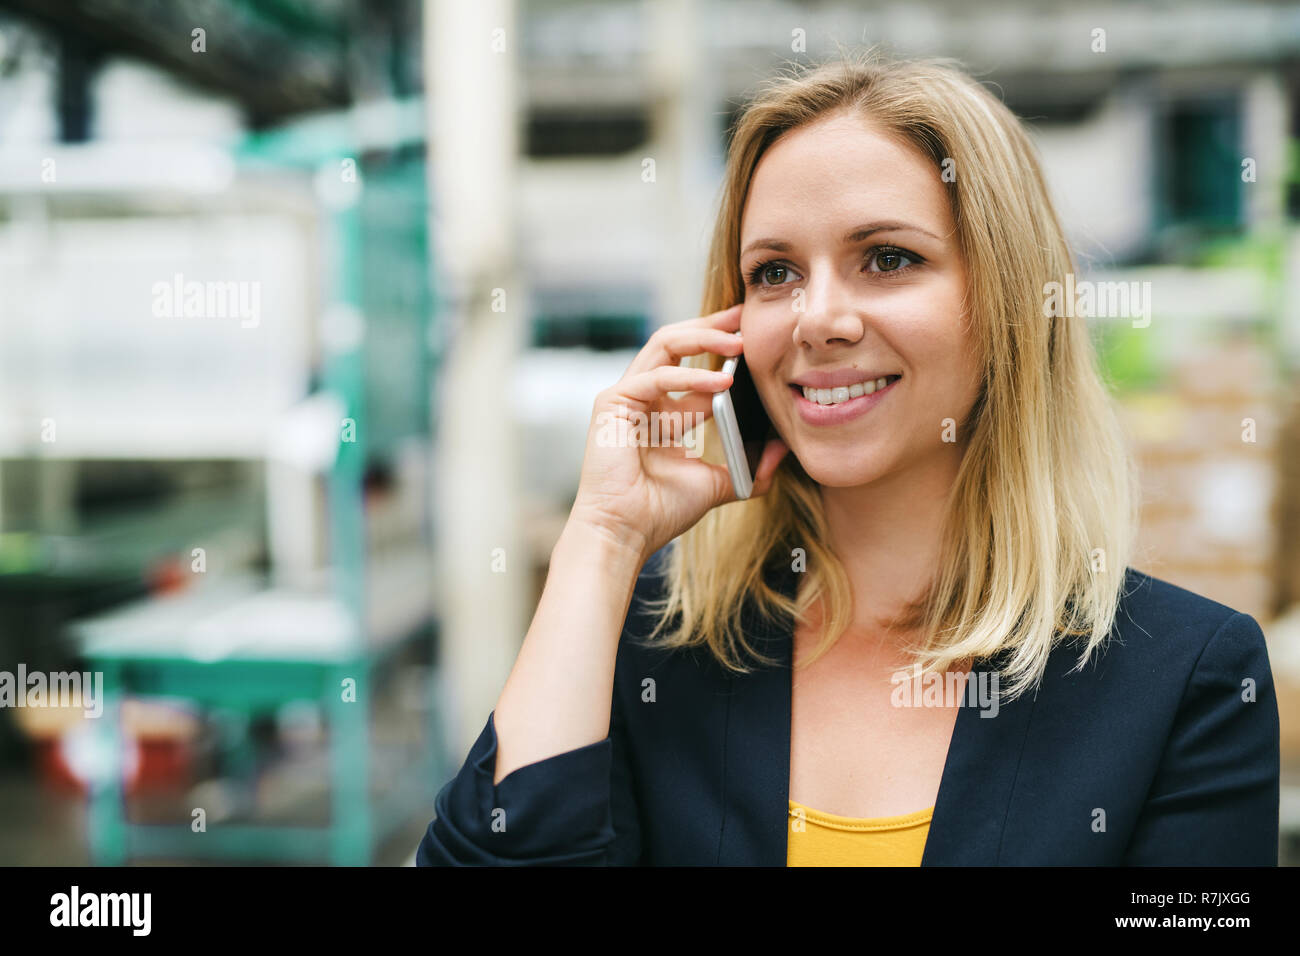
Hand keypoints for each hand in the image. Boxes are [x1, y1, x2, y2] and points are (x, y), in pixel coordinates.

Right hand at [568, 303, 788, 559]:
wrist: (626, 532)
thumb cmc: (661, 512)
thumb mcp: (717, 485)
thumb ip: (748, 470)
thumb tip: (781, 450)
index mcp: (664, 412)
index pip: (695, 365)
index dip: (725, 349)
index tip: (758, 338)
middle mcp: (643, 397)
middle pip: (676, 342)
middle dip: (713, 326)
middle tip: (746, 316)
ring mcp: (625, 397)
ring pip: (664, 345)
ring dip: (704, 338)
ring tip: (740, 342)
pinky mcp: (612, 403)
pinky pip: (656, 376)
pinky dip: (689, 375)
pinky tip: (722, 382)